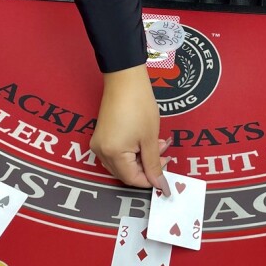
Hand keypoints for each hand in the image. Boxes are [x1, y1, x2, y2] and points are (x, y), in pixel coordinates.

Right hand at [90, 63, 171, 194]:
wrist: (125, 79)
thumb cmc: (140, 107)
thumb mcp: (150, 138)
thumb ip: (154, 164)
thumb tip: (160, 186)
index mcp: (112, 154)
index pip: (132, 179)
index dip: (150, 179)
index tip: (166, 170)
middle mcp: (100, 153)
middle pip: (126, 173)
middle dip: (147, 167)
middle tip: (165, 153)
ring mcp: (99, 144)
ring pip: (123, 163)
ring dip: (142, 158)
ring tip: (159, 144)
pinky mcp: (101, 136)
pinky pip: (117, 153)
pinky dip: (133, 151)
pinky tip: (146, 140)